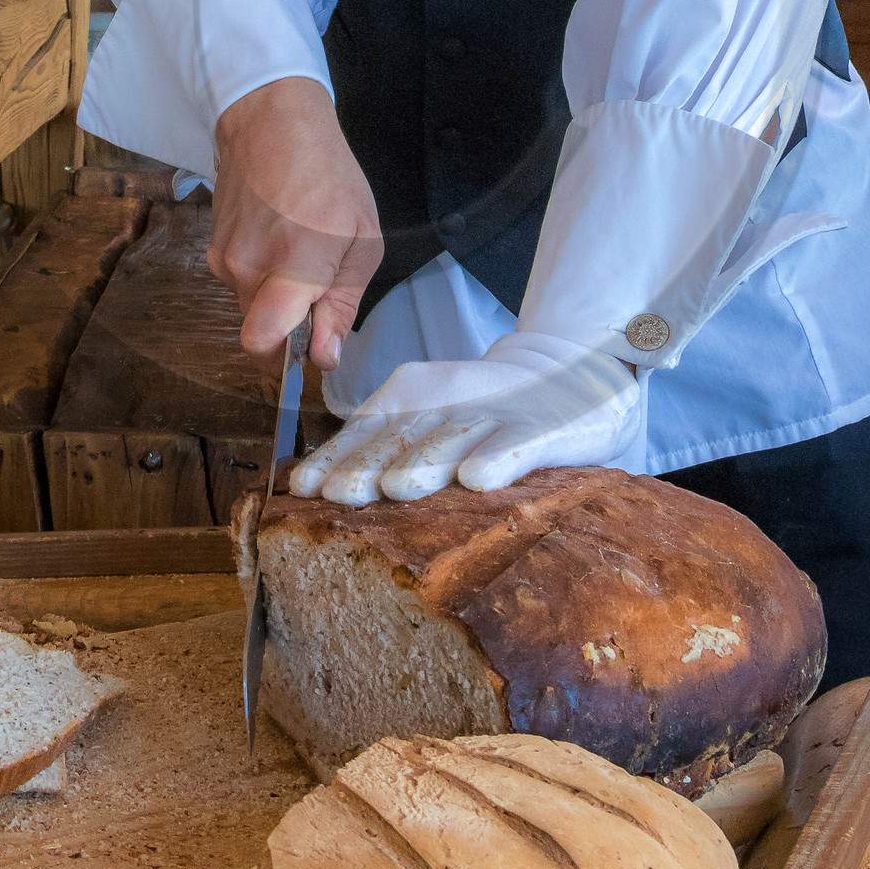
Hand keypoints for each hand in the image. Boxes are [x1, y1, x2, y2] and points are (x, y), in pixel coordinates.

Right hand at [209, 77, 382, 373]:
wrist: (272, 121)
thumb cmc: (329, 176)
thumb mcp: (363, 240)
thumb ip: (342, 304)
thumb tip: (324, 357)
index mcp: (291, 267)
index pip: (262, 342)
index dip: (286, 356)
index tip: (310, 339)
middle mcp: (247, 268)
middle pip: (260, 328)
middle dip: (288, 319)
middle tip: (317, 277)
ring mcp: (223, 256)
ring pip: (249, 303)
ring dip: (274, 291)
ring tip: (297, 245)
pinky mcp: (211, 245)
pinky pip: (238, 278)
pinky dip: (259, 269)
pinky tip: (276, 232)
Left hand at [289, 331, 641, 503]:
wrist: (565, 375)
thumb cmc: (483, 416)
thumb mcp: (431, 423)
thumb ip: (384, 451)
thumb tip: (315, 489)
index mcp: (408, 400)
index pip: (361, 433)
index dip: (333, 461)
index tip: (304, 489)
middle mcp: (443, 404)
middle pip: (399, 440)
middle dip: (367, 466)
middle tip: (340, 493)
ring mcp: (492, 415)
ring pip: (451, 441)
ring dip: (424, 462)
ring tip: (400, 486)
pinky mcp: (538, 429)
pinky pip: (513, 446)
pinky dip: (496, 460)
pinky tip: (478, 479)